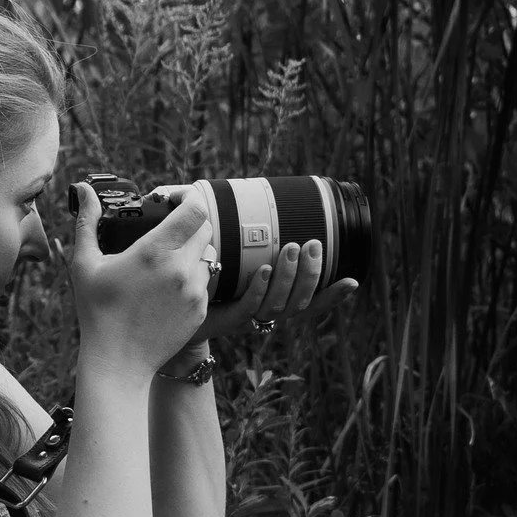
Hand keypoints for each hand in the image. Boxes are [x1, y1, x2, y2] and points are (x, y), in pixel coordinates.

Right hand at [59, 181, 216, 375]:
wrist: (118, 361)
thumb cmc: (96, 311)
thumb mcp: (84, 264)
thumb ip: (87, 222)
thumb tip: (84, 190)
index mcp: (155, 251)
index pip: (195, 209)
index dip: (190, 197)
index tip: (174, 199)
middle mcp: (181, 268)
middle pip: (204, 229)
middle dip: (189, 223)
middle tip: (168, 229)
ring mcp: (194, 290)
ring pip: (208, 255)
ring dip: (193, 251)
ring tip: (167, 262)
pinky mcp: (200, 310)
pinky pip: (206, 282)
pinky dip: (193, 278)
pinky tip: (168, 288)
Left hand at [146, 186, 358, 345]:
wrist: (164, 317)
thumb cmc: (197, 286)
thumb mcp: (225, 259)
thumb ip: (235, 233)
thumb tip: (235, 195)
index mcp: (271, 301)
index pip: (310, 302)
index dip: (332, 295)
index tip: (352, 281)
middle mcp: (263, 313)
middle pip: (299, 301)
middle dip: (310, 272)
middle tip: (310, 244)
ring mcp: (244, 318)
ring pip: (277, 305)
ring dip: (287, 277)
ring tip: (289, 250)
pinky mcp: (221, 321)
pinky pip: (245, 310)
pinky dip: (257, 291)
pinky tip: (261, 273)